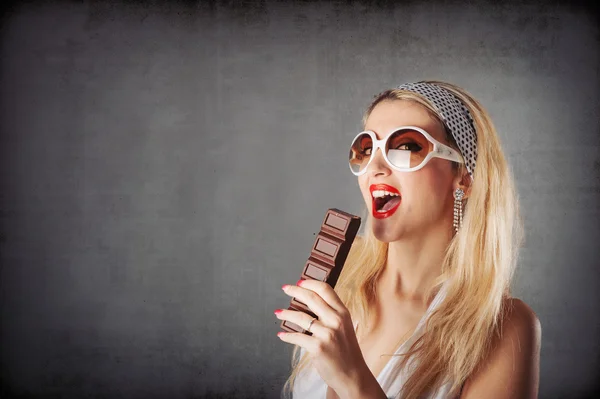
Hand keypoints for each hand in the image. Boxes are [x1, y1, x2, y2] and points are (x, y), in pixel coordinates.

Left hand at [275, 279, 368, 395]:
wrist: (352, 375)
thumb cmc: (347, 351)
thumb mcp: (345, 327)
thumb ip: (332, 314)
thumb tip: (312, 301)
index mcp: (343, 313)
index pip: (326, 290)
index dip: (310, 283)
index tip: (299, 282)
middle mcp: (336, 320)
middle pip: (311, 298)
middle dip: (295, 291)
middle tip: (285, 289)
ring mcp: (327, 334)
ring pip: (300, 316)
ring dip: (286, 313)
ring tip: (278, 312)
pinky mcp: (318, 347)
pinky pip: (297, 337)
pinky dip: (286, 336)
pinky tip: (282, 334)